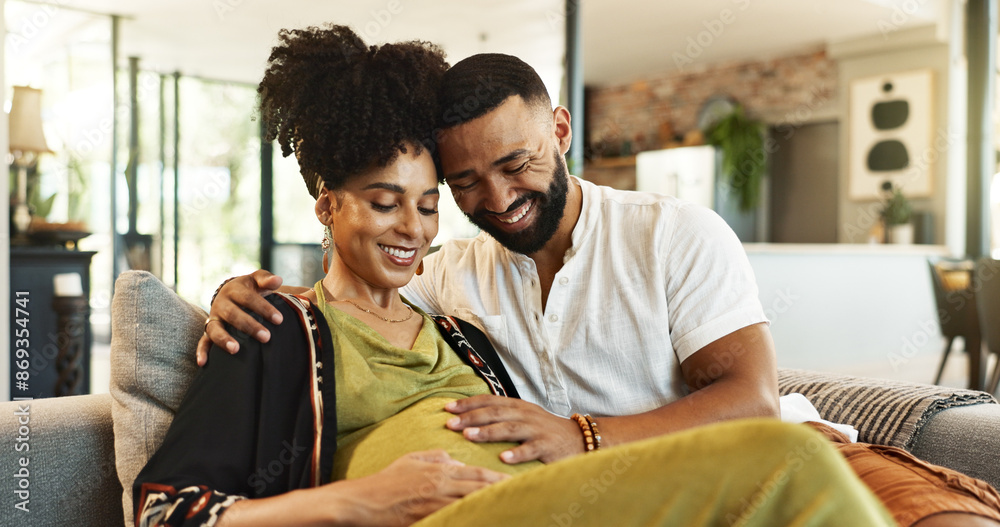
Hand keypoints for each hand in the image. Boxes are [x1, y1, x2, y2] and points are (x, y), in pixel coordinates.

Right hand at [197, 270, 283, 365]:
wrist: (231, 293)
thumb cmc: (250, 288)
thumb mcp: (257, 280)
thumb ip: (266, 279)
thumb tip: (278, 280)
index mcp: (234, 290)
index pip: (249, 298)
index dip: (264, 308)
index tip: (279, 320)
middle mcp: (221, 303)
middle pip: (233, 314)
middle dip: (249, 326)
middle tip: (266, 337)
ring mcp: (213, 318)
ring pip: (215, 328)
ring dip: (223, 339)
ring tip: (235, 349)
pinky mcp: (208, 330)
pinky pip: (203, 341)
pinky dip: (201, 351)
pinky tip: (203, 363)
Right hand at [324, 449, 508, 525]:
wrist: (363, 501)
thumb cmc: (386, 481)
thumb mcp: (411, 459)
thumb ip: (436, 456)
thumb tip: (456, 460)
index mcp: (440, 470)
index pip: (476, 474)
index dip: (496, 479)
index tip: (513, 482)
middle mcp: (441, 485)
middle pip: (479, 490)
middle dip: (501, 493)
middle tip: (521, 496)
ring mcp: (435, 504)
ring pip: (470, 505)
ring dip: (489, 508)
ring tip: (508, 510)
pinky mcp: (427, 519)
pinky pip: (454, 520)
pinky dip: (469, 520)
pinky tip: (481, 520)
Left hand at [445, 395, 582, 463]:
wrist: (579, 438)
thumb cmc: (545, 429)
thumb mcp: (524, 416)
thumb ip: (502, 414)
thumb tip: (470, 416)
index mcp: (518, 406)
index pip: (489, 400)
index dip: (469, 403)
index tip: (448, 408)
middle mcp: (525, 414)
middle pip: (495, 412)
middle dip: (471, 417)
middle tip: (450, 423)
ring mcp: (537, 430)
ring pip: (509, 428)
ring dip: (488, 432)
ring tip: (469, 436)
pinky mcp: (547, 446)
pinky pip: (530, 449)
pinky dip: (517, 453)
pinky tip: (502, 458)